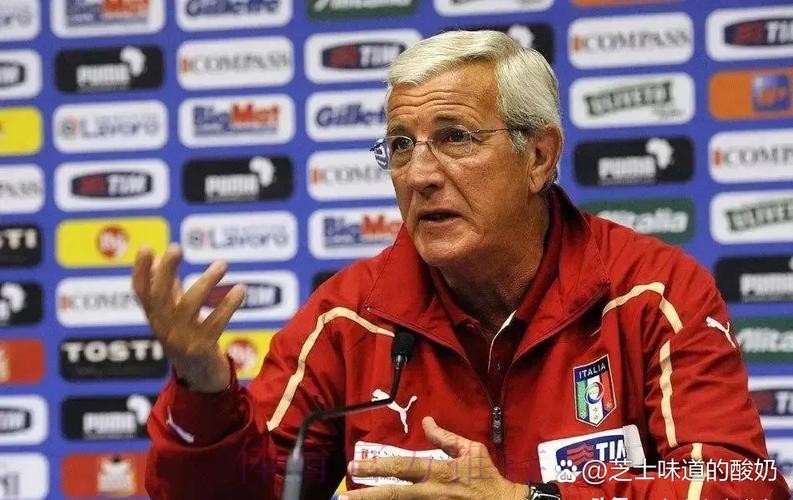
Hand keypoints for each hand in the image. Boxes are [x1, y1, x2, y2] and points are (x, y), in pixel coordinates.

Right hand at [132, 243, 244, 392]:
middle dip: (167, 271)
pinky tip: (240, 289)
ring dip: (207, 282)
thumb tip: (161, 258)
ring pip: (189, 306)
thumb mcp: (173, 314)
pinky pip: (215, 323)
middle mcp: (163, 328)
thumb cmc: (187, 339)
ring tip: (222, 264)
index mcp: (155, 317)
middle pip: (160, 296)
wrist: (201, 379)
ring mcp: (181, 340)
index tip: (147, 248)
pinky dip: (228, 305)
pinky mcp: (201, 349)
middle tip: (176, 248)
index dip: (141, 271)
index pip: (141, 292)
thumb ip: (168, 288)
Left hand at [341, 417, 528, 499]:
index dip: (376, 467)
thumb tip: (427, 421)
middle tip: (343, 497)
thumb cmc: (487, 478)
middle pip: (393, 495)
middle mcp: (431, 493)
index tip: (354, 467)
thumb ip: (445, 438)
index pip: (401, 467)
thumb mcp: (471, 450)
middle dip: (366, 497)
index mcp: (438, 472)